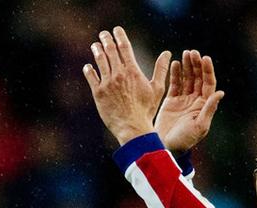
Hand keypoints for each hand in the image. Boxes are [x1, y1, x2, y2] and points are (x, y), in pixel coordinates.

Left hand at [82, 27, 170, 145]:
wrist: (133, 128)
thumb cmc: (147, 110)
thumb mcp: (157, 89)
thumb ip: (161, 69)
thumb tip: (167, 53)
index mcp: (132, 71)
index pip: (124, 47)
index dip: (119, 36)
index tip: (117, 30)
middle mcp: (118, 74)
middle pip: (110, 50)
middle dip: (106, 40)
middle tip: (104, 35)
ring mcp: (107, 83)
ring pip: (99, 61)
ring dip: (97, 51)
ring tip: (95, 46)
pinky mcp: (98, 93)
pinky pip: (91, 77)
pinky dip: (89, 70)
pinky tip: (89, 66)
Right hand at [156, 50, 224, 152]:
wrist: (167, 147)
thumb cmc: (185, 140)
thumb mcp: (200, 126)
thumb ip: (209, 108)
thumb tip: (220, 92)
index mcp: (204, 105)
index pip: (208, 83)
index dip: (207, 70)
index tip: (205, 58)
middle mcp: (195, 101)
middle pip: (198, 78)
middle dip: (196, 65)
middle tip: (192, 52)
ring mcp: (183, 100)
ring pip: (187, 79)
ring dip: (187, 66)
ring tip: (185, 53)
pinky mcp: (171, 101)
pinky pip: (174, 84)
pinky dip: (175, 73)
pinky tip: (175, 63)